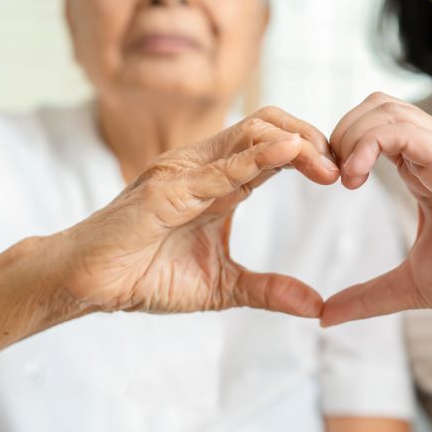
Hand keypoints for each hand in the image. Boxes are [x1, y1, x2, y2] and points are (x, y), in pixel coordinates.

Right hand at [57, 107, 338, 316]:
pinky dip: (255, 159)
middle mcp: (203, 167)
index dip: (310, 154)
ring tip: (325, 163)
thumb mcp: (223, 286)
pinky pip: (217, 168)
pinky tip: (288, 155)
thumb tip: (316, 306)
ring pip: (247, 134)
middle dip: (310, 139)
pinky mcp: (165, 189)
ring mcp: (183, 172)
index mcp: (218, 183)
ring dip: (293, 143)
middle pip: (266, 126)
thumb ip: (269, 290)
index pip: (272, 148)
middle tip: (340, 168)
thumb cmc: (147, 276)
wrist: (90, 284)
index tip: (341, 176)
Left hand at [322, 93, 431, 325]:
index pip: (371, 128)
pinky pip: (399, 129)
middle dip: (338, 135)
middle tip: (328, 178)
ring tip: (343, 180)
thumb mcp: (411, 285)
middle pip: (371, 107)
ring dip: (348, 136)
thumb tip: (324, 318)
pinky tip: (355, 179)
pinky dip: (366, 144)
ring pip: (381, 108)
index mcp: (423, 169)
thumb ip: (368, 297)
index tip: (325, 185)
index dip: (339, 147)